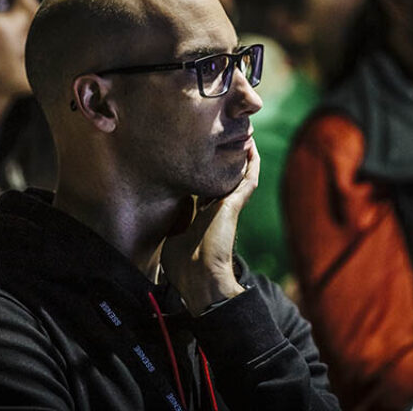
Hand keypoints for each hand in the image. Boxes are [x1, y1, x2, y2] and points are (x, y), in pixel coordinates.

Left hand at [161, 140, 260, 315]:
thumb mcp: (171, 236)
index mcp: (202, 216)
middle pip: (224, 179)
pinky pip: (248, 180)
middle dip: (225, 160)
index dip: (204, 173)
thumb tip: (160, 209)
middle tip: (226, 140)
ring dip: (243, 158)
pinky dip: (252, 165)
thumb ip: (172, 221)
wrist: (199, 276)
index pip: (205, 189)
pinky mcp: (235, 205)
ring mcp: (228, 206)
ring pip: (240, 176)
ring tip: (245, 136)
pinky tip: (252, 148)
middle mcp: (217, 209)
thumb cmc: (182, 264)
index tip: (199, 157)